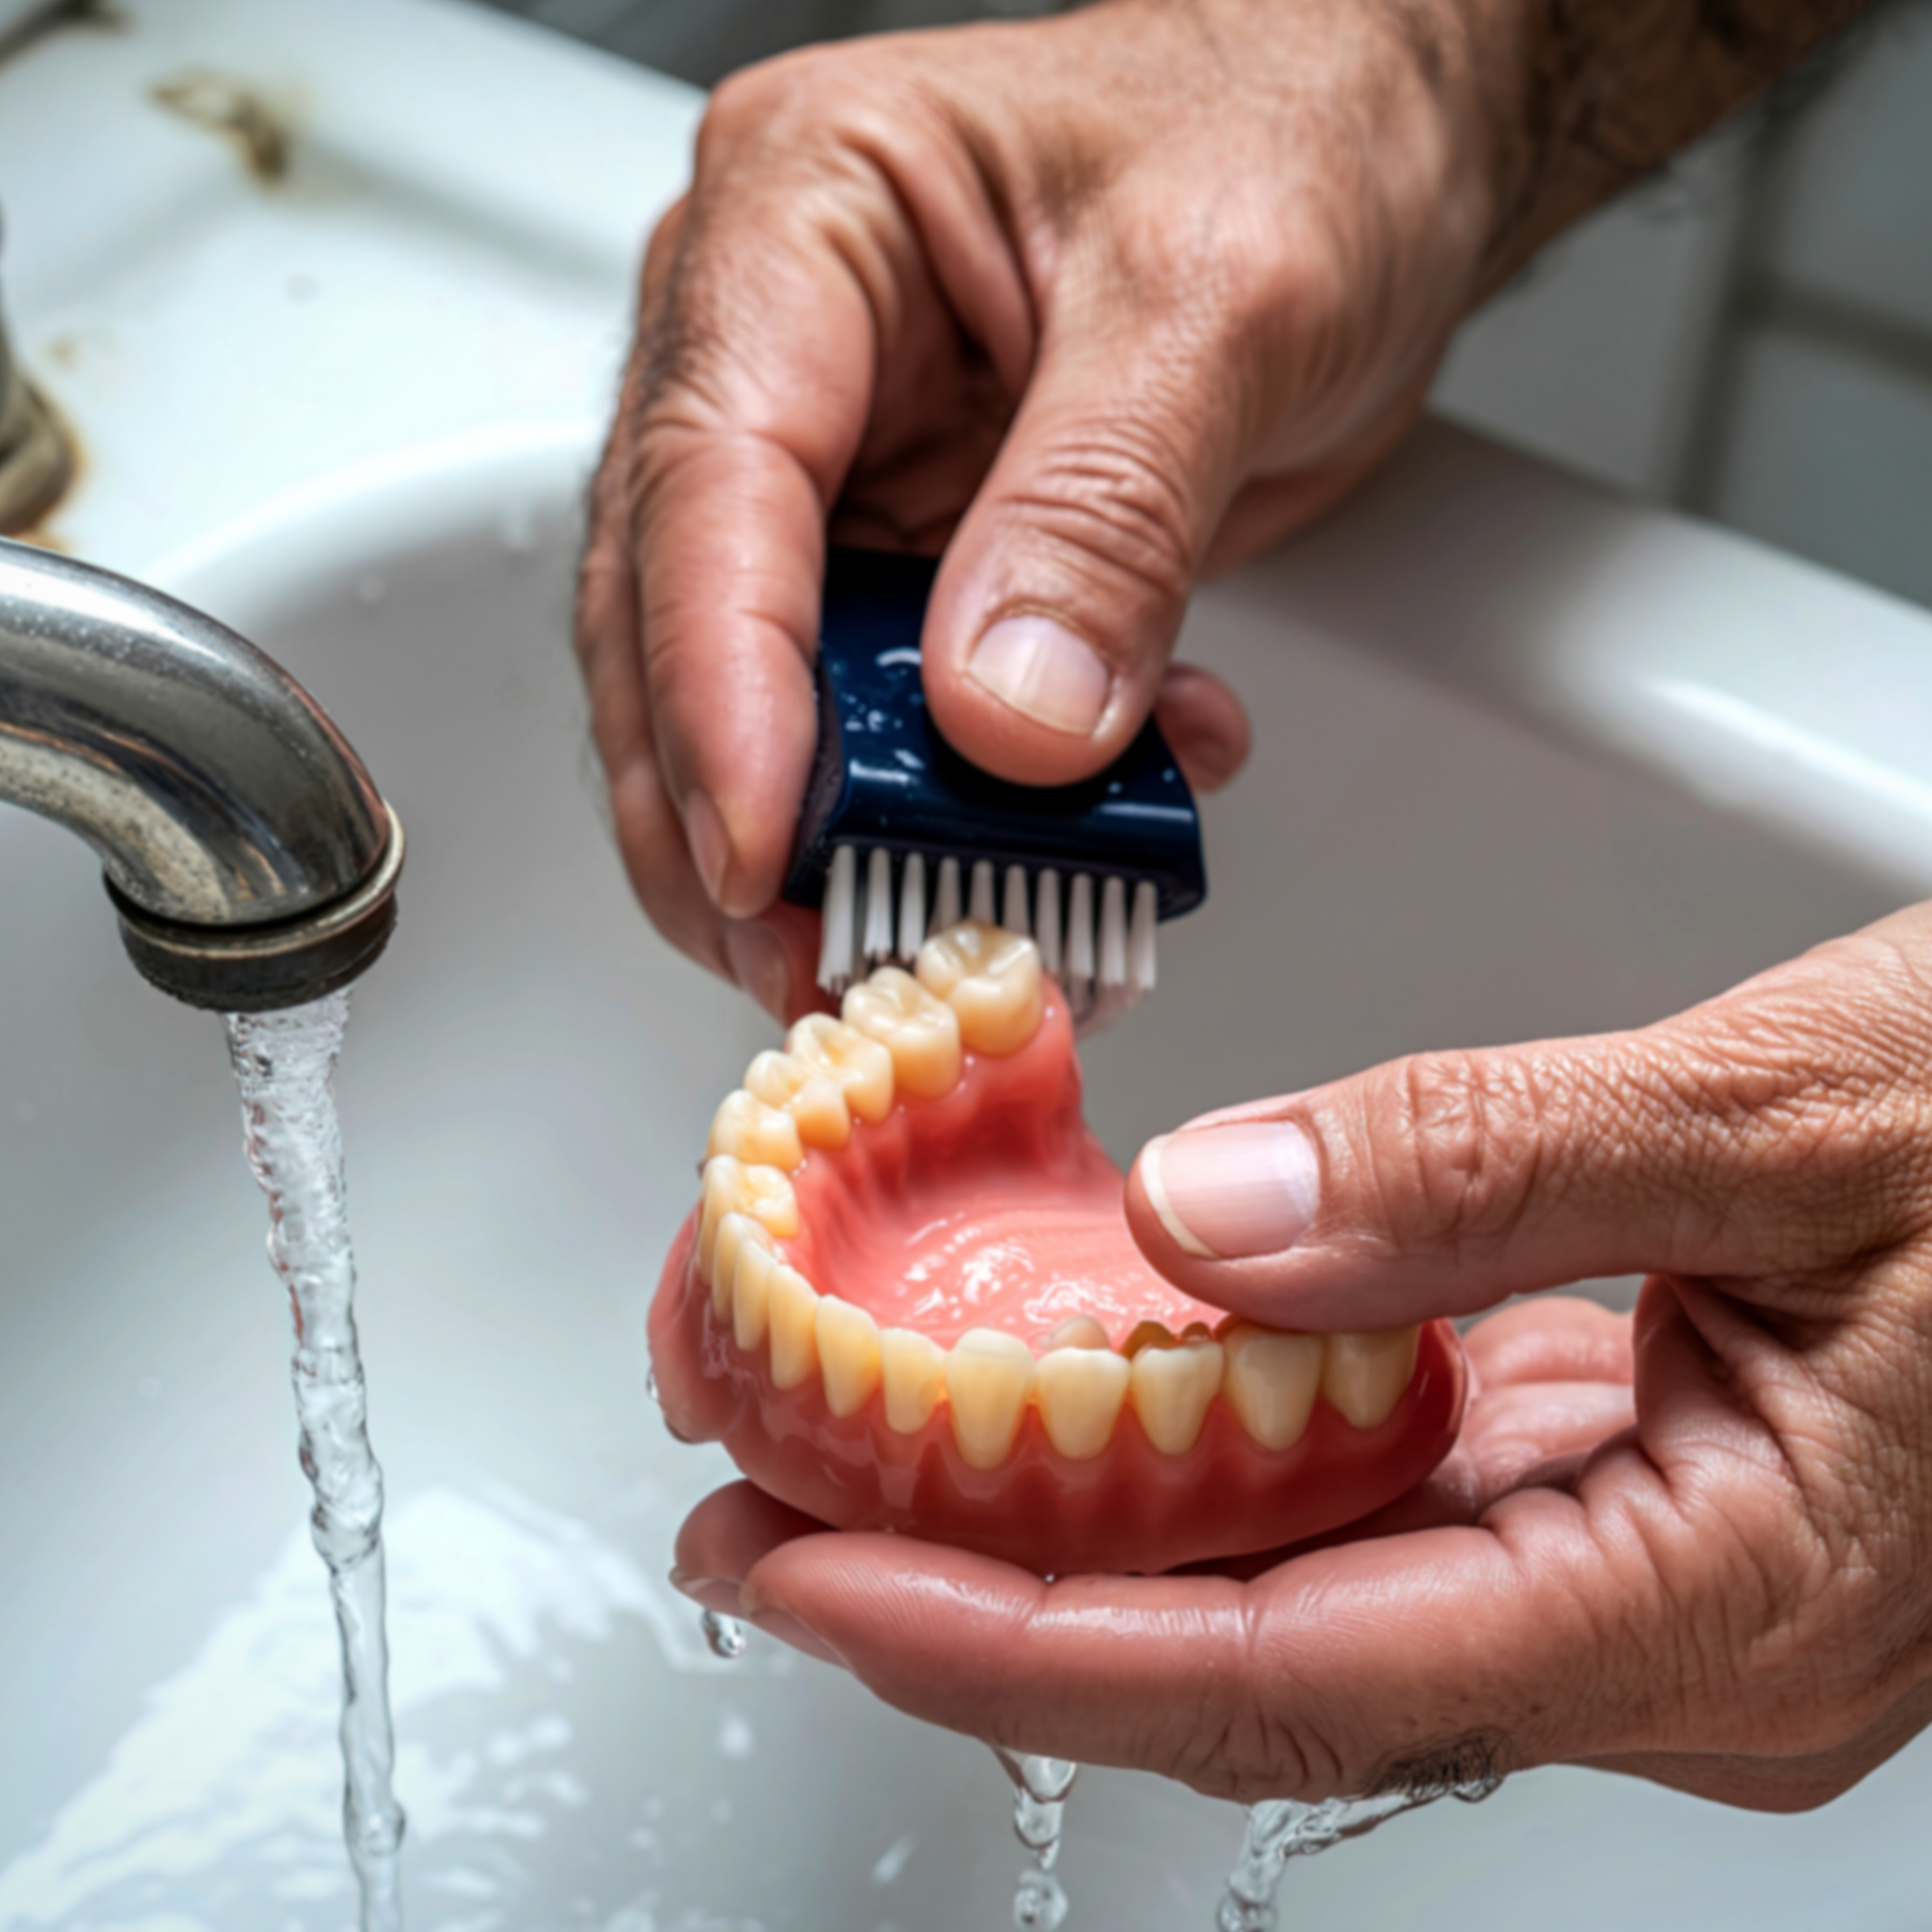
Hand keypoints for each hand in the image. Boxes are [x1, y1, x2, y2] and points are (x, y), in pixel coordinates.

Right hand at [573, 0, 1505, 1017]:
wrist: (1375, 141)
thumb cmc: (1294, 126)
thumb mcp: (1221, 297)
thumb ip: (1104, 513)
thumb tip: (1006, 716)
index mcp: (806, 219)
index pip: (708, 478)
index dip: (721, 688)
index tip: (762, 851)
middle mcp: (784, 349)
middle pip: (681, 614)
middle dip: (733, 814)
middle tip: (808, 958)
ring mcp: (843, 463)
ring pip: (773, 692)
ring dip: (846, 840)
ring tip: (919, 942)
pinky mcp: (917, 554)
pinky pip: (900, 716)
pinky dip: (961, 811)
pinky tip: (1062, 842)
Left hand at [672, 903, 1931, 1811]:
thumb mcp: (1795, 1117)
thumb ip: (1499, 1170)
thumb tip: (1209, 1225)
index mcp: (1718, 1600)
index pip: (1283, 1675)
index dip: (1016, 1639)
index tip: (812, 1576)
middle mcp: (1661, 1631)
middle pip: (1254, 1657)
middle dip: (987, 1597)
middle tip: (768, 1517)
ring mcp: (1639, 1565)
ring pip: (1299, 1590)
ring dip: (1079, 1525)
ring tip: (871, 1452)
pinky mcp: (1624, 1484)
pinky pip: (1369, 1504)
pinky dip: (1208, 1454)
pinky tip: (1097, 1389)